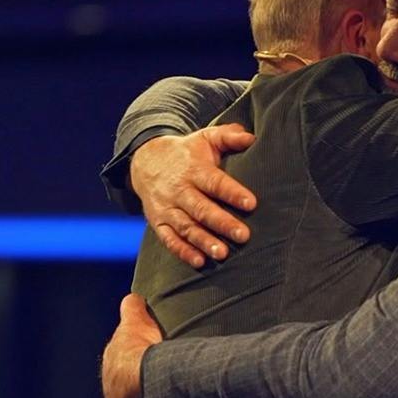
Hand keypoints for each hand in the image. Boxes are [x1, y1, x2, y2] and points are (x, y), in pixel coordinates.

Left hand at [101, 294, 163, 397]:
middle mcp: (108, 380)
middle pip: (116, 379)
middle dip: (126, 379)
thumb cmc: (140, 349)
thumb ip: (132, 308)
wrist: (143, 379)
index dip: (127, 355)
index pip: (116, 355)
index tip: (137, 357)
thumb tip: (132, 298)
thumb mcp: (136, 320)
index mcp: (112, 357)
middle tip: (144, 379)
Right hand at [131, 126, 257, 267]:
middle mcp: (179, 189)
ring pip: (186, 226)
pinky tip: (199, 261)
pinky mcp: (158, 222)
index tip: (252, 203)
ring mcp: (167, 207)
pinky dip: (182, 251)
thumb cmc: (187, 153)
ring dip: (203, 241)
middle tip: (243, 235)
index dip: (232, 192)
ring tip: (223, 253)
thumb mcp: (205, 138)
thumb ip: (228, 136)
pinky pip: (169, 239)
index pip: (214, 182)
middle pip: (201, 208)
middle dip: (221, 223)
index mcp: (193, 169)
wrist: (146, 160)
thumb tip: (251, 137)